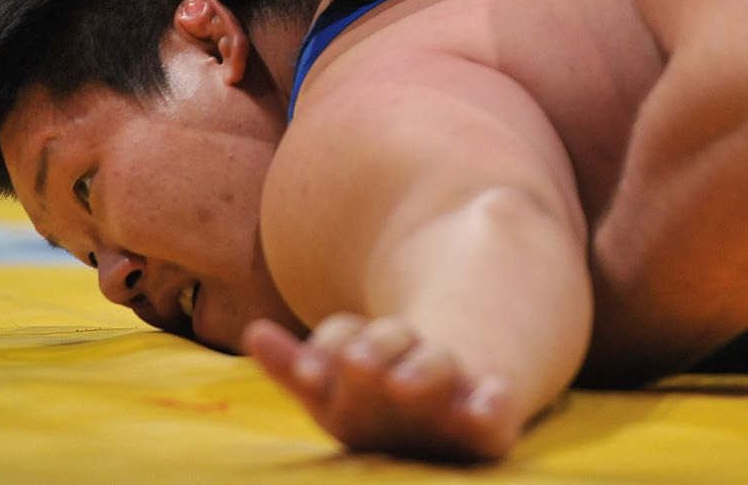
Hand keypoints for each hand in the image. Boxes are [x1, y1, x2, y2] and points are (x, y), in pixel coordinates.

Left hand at [242, 313, 519, 461]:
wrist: (459, 404)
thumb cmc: (379, 407)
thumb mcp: (334, 393)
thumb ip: (295, 367)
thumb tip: (252, 331)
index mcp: (370, 352)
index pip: (341, 336)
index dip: (323, 352)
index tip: (304, 375)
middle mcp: (408, 360)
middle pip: (387, 339)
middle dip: (371, 351)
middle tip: (356, 366)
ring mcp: (450, 383)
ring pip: (434, 364)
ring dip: (420, 368)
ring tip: (403, 381)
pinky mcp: (488, 416)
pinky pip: (494, 407)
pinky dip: (492, 404)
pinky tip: (483, 410)